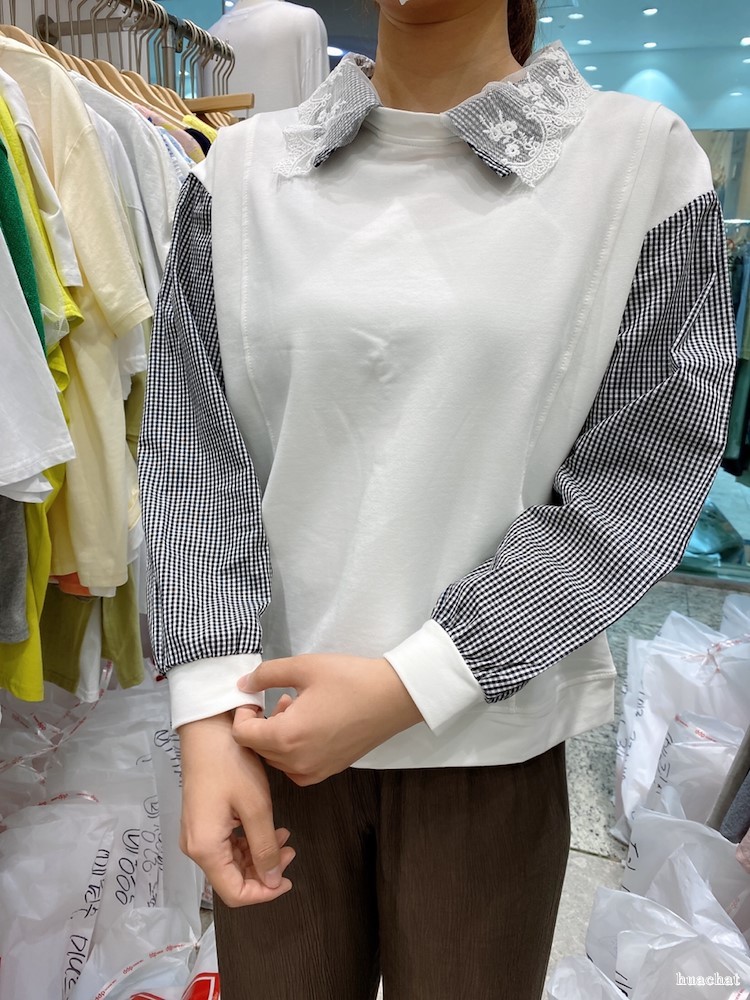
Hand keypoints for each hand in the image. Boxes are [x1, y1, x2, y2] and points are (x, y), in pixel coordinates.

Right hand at [179, 711, 294, 906]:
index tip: (287, 880)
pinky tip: (267, 827)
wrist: (207, 730)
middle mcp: (195, 847)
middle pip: (231, 879)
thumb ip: (264, 848)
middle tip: (290, 851)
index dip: (263, 894)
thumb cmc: (231, 764)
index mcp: (206, 848)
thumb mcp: (255, 807)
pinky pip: (225, 844)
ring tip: (283, 836)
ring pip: (230, 862)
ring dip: (258, 855)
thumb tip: (272, 882)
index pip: (234, 893)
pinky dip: (248, 842)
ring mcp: (197, 833)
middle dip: (264, 872)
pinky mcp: (202, 821)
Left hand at [232, 654, 422, 784]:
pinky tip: (310, 727)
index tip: (258, 697)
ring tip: (299, 709)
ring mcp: (314, 771)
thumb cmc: (349, 679)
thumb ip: (266, 674)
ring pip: (276, 759)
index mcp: (286, 737)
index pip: (242, 735)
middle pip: (258, 748)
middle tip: (283, 698)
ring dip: (277, 736)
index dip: (242, 713)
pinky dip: (293, 750)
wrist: (393, 697)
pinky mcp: (329, 771)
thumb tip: (243, 685)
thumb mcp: (304, 667)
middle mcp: (297, 762)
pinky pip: (296, 768)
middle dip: (261, 723)